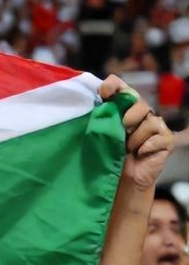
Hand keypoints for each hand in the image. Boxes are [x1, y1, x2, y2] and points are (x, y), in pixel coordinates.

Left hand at [100, 75, 173, 190]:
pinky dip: (144, 147)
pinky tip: (139, 153)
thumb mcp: (99, 132)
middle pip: (139, 102)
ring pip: (150, 121)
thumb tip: (99, 96)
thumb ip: (100, 115)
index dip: (114, 86)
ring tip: (127, 148)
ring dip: (134, 138)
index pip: (121, 86)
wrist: (119, 179)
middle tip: (121, 132)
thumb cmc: (108, 154)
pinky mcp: (166, 140)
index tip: (104, 92)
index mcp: (124, 107)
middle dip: (127, 117)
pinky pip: (157, 137)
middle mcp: (142, 113)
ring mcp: (156, 126)